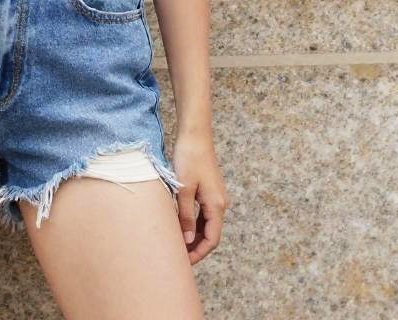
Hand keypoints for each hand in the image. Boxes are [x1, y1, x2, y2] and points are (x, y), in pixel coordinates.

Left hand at [171, 131, 229, 264]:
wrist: (195, 134)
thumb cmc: (189, 158)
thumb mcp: (183, 188)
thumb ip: (185, 216)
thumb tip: (187, 240)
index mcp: (216, 205)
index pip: (211, 239)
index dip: (198, 253)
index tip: (184, 263)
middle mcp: (220, 203)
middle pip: (210, 234)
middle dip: (195, 247)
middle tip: (178, 257)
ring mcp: (215, 196)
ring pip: (206, 224)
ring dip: (193, 235)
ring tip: (177, 244)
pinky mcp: (209, 190)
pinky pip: (203, 213)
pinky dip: (193, 222)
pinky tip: (180, 225)